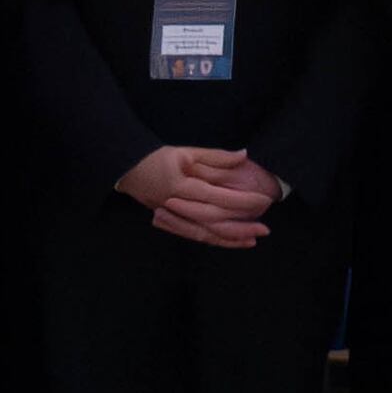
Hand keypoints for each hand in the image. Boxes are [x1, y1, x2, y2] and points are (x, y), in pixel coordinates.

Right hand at [122, 144, 274, 248]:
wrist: (126, 170)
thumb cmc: (157, 158)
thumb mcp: (185, 151)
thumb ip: (215, 156)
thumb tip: (243, 155)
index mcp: (181, 185)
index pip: (216, 196)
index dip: (241, 201)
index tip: (263, 201)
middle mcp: (176, 206)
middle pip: (213, 221)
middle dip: (240, 226)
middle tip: (265, 228)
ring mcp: (173, 218)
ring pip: (204, 234)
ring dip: (230, 239)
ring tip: (253, 240)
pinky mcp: (171, 223)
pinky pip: (195, 236)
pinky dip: (215, 240)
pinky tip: (232, 241)